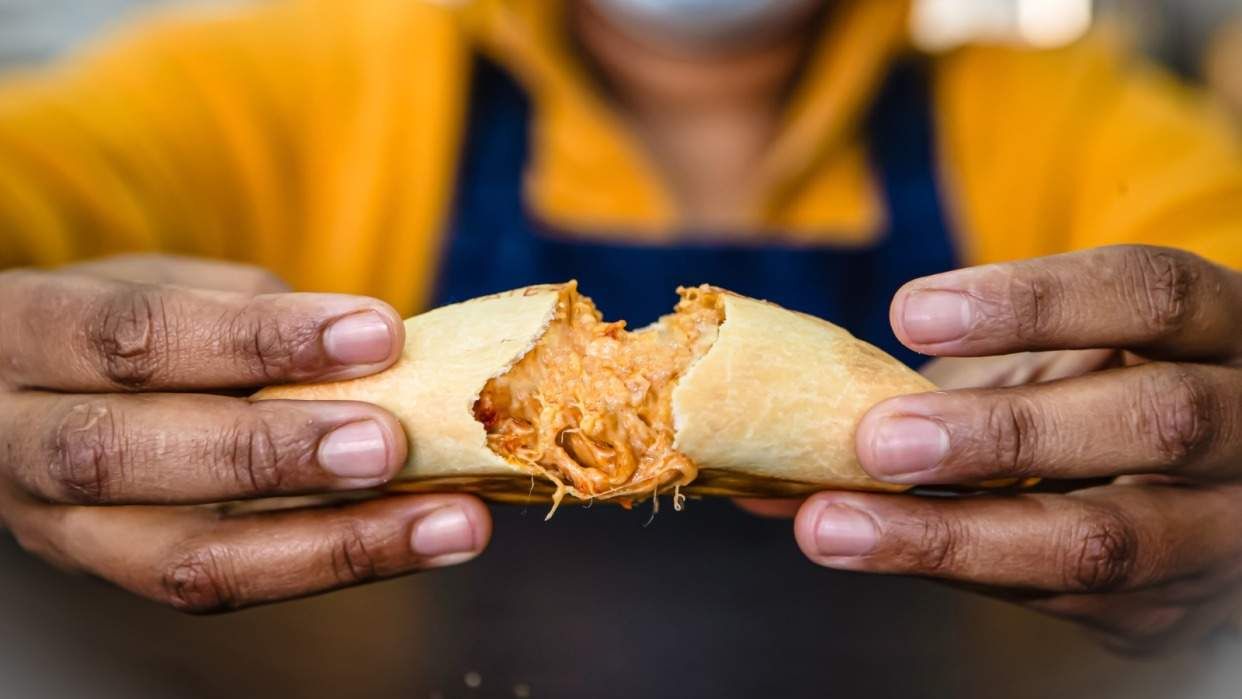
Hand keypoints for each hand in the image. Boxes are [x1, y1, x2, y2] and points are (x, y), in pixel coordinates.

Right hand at [0, 255, 489, 612]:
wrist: (33, 401)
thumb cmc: (123, 328)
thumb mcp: (164, 285)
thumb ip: (248, 314)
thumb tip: (376, 352)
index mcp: (26, 337)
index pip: (137, 338)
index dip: (257, 340)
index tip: (378, 333)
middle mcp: (21, 445)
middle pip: (129, 457)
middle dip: (272, 452)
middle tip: (390, 444)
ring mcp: (66, 532)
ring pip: (187, 561)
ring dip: (335, 544)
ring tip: (448, 521)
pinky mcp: (124, 581)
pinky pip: (231, 588)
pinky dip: (339, 564)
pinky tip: (425, 539)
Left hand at [797, 246, 1241, 653]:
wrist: (1207, 485)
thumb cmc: (1105, 393)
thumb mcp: (1064, 362)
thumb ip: (960, 372)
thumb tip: (800, 407)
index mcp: (1222, 329)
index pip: (1150, 295)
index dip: (1034, 303)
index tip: (910, 312)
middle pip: (1152, 420)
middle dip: (1005, 432)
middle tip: (880, 440)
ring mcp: (1226, 529)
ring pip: (1109, 541)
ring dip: (954, 536)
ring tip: (835, 526)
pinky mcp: (1179, 609)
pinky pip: (1071, 604)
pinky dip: (955, 573)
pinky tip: (873, 552)